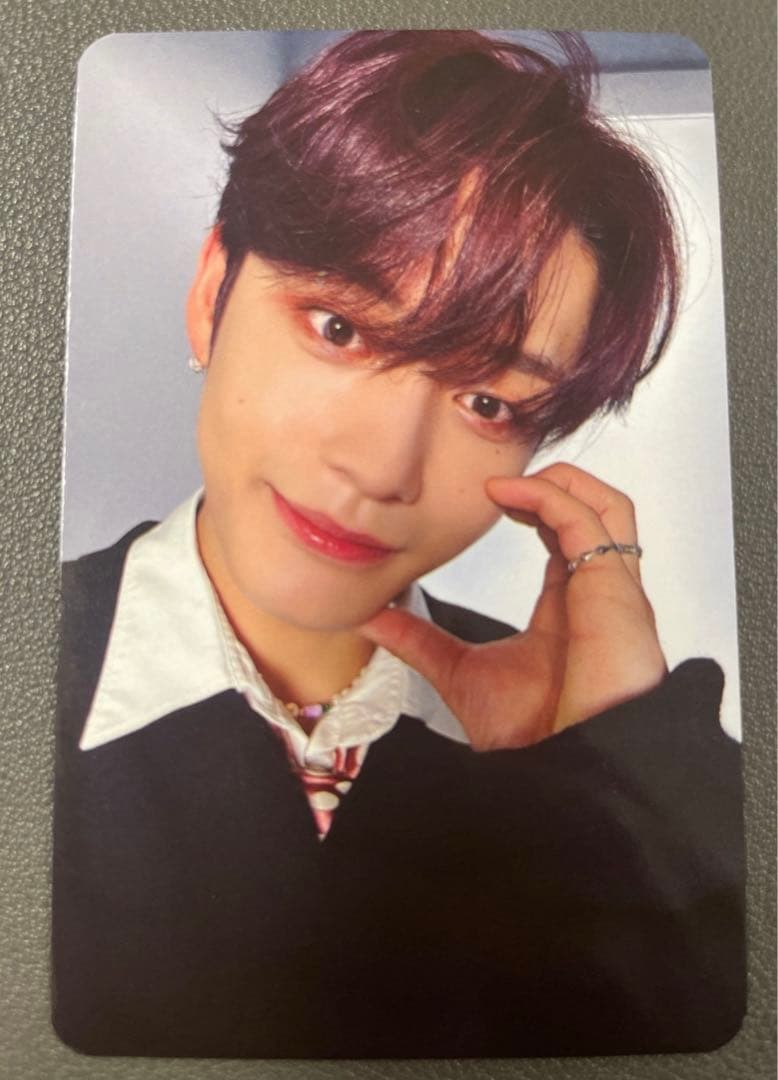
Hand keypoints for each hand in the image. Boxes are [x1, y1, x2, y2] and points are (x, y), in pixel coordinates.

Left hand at [360, 463, 666, 749]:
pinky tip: (506, 497)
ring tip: (506, 482)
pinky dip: (549, 497)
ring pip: (608, 506)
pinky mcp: (613, 589)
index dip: (536, 508)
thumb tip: (368, 618)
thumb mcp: (458, 672)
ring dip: (559, 480)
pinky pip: (590, 521)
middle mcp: (599, 592)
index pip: (566, 537)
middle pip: (597, 511)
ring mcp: (612, 589)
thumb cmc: (534, 733)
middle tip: (499, 481)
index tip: (491, 497)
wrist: (565, 770)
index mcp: (571, 607)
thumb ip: (418, 642)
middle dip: (552, 483)